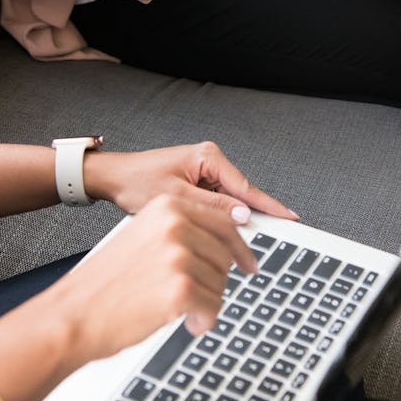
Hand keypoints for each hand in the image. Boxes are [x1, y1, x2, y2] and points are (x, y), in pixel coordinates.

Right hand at [51, 194, 257, 364]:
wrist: (72, 315)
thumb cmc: (102, 284)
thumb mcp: (141, 238)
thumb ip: (179, 233)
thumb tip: (219, 244)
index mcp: (166, 207)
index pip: (222, 222)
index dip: (239, 247)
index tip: (249, 261)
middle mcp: (175, 225)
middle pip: (225, 255)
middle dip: (216, 281)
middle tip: (199, 296)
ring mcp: (179, 255)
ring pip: (221, 283)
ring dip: (206, 302)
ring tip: (179, 309)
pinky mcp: (180, 288)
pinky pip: (214, 307)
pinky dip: (204, 320)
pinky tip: (188, 322)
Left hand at [84, 141, 297, 221]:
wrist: (112, 178)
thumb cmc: (136, 182)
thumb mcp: (174, 199)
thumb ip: (211, 208)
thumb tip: (242, 215)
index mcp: (208, 157)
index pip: (245, 186)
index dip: (268, 205)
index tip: (289, 216)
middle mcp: (209, 161)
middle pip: (239, 196)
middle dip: (247, 219)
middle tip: (257, 243)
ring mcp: (203, 173)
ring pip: (228, 203)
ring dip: (228, 222)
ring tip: (225, 240)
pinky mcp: (196, 184)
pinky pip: (215, 204)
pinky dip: (216, 219)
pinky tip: (214, 233)